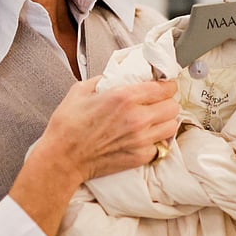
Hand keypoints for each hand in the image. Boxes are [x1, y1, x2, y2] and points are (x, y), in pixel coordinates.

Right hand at [33, 77, 179, 189]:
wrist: (62, 159)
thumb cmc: (68, 126)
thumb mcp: (81, 90)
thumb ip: (104, 79)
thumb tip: (117, 76)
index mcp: (125, 97)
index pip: (165, 88)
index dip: (166, 85)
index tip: (162, 86)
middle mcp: (138, 118)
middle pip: (173, 106)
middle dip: (166, 102)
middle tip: (157, 103)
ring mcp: (141, 139)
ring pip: (172, 126)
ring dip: (165, 121)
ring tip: (153, 120)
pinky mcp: (140, 157)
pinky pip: (161, 145)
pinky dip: (156, 140)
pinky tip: (144, 137)